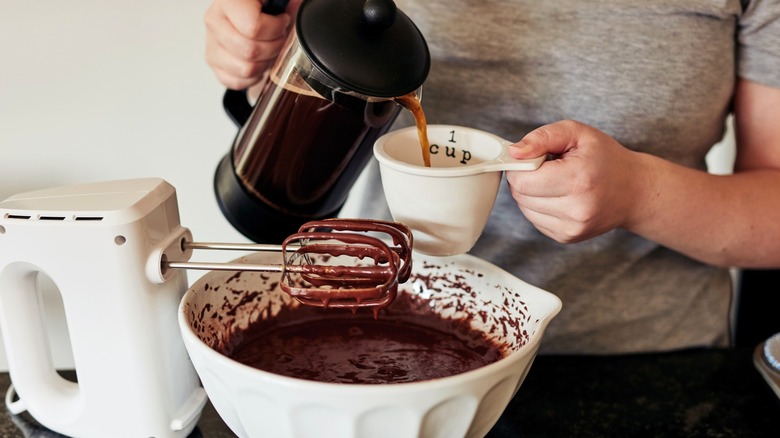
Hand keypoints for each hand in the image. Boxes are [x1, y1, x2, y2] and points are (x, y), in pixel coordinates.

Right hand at [204, 0, 301, 90]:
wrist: (249, 16)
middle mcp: (216, 22)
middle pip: (250, 51)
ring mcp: (212, 44)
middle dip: (273, 47)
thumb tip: (293, 8)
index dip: (276, 28)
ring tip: (268, 50)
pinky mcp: (214, 64)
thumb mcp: (276, 0)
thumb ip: (283, 4)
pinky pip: (237, 82)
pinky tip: (258, 61)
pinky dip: (253, 77)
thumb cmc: (264, 8)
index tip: (282, 21)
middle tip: (278, 38)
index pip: (253, 27)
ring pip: (245, 69)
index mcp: (229, 1)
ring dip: (264, 63)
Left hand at [505, 120, 650, 242]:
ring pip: (524, 209)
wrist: (634, 191)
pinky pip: (535, 220)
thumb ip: (543, 137)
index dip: (519, 166)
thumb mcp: (577, 134)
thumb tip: (514, 152)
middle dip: (525, 178)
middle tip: (546, 167)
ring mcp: (571, 228)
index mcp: (578, 180)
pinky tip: (559, 195)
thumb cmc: (605, 158)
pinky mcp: (567, 237)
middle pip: (520, 196)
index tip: (532, 158)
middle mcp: (576, 210)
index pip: (522, 180)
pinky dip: (539, 206)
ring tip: (555, 181)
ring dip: (531, 193)